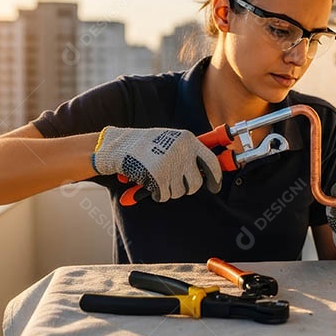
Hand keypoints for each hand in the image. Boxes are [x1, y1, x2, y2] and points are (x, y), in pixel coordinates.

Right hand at [91, 126, 221, 202]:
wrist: (119, 146)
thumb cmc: (145, 144)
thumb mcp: (171, 140)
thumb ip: (189, 152)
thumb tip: (207, 172)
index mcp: (188, 140)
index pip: (211, 162)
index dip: (216, 177)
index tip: (215, 186)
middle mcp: (183, 152)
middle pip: (196, 183)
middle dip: (187, 188)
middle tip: (176, 183)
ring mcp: (171, 165)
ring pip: (180, 192)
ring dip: (169, 190)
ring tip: (157, 176)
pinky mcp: (158, 178)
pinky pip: (164, 196)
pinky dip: (157, 193)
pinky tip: (149, 182)